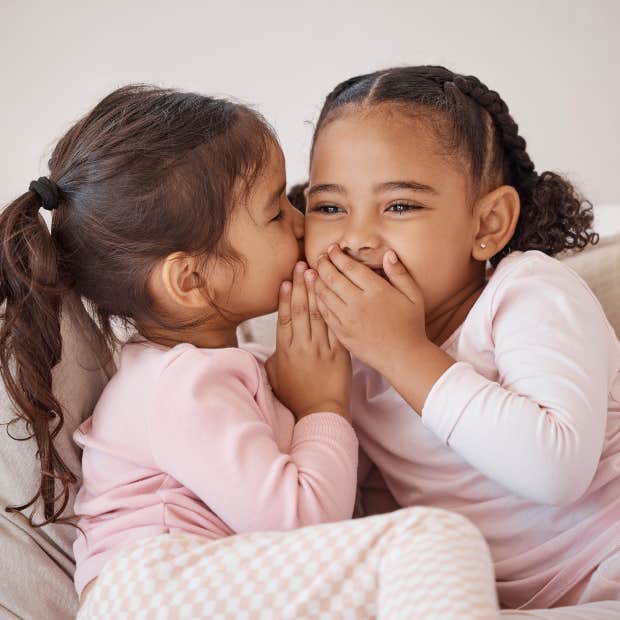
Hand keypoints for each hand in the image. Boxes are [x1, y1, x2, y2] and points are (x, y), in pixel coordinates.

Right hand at [265, 261, 351, 422]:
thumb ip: (273, 354)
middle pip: (301, 310)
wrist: (321, 412)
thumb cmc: (296, 396)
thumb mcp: (274, 374)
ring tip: (315, 272)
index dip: (285, 297)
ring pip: (319, 314)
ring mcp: (322, 348)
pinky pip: (336, 327)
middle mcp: (303, 345)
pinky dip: (334, 309)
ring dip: (317, 291)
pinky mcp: (339, 352)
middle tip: (301, 265)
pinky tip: (333, 294)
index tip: (285, 280)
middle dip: (301, 285)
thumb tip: (268, 342)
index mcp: (286, 350)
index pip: (284, 317)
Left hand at [308, 245, 426, 373]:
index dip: (337, 255)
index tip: (332, 249)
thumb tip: (388, 254)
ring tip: (313, 272)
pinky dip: (316, 300)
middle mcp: (359, 303)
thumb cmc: (410, 325)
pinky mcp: (341, 332)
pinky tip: (315, 294)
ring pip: (324, 294)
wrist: (403, 357)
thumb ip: (400, 273)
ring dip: (316, 280)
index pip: (349, 267)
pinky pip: (323, 312)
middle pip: (332, 277)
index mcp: (376, 290)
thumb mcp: (413, 296)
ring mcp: (347, 319)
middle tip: (320, 258)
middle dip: (323, 264)